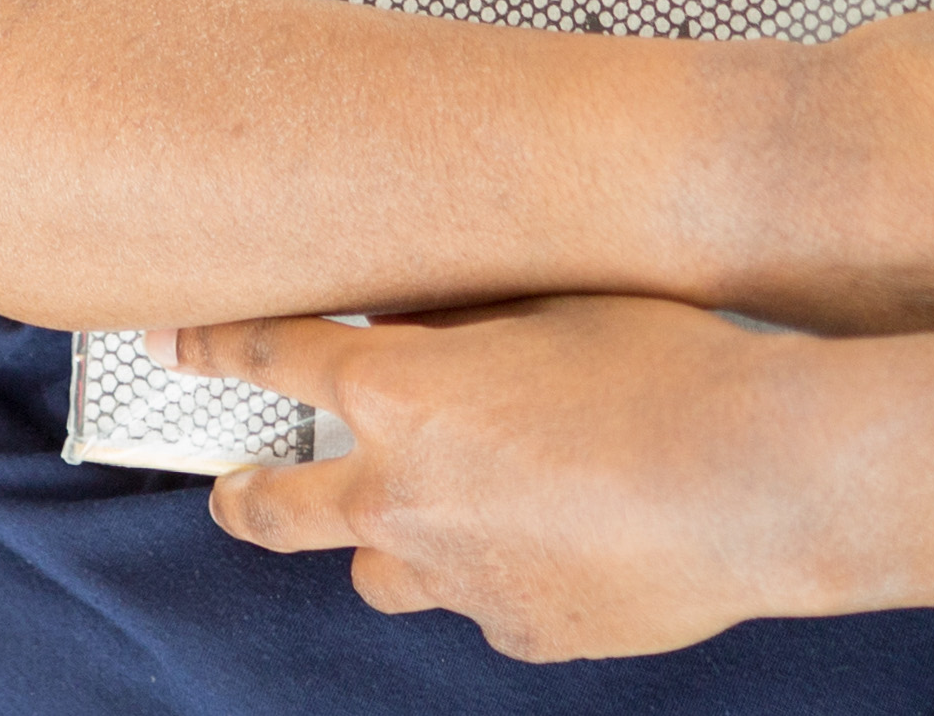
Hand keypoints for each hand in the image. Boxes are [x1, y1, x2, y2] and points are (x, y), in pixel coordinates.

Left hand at [180, 297, 842, 659]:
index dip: (213, 342)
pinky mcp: (520, 632)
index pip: (269, 355)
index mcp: (401, 389)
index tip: (174, 339)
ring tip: (427, 522)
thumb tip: (412, 319)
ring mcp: (457, 574)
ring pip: (379, 574)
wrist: (758, 478)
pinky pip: (483, 606)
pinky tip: (555, 544)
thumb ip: (458, 317)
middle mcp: (404, 490)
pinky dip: (499, 577)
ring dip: (390, 545)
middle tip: (228, 490)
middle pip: (275, 507)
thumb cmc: (669, 366)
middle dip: (241, 495)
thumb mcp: (546, 302)